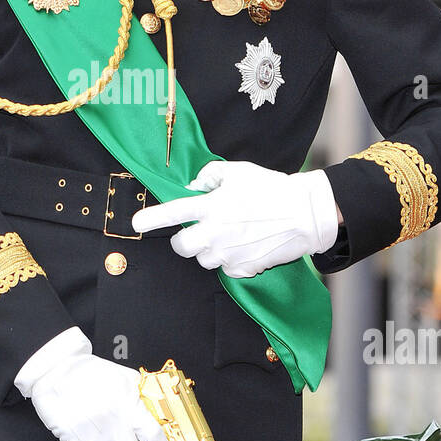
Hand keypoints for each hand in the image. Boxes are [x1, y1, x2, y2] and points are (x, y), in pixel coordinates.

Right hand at [14, 327, 174, 440]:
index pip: (154, 437)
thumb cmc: (90, 373)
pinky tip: (86, 438)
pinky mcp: (70, 440)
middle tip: (120, 432)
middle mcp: (111, 419)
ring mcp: (90, 432)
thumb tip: (161, 416)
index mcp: (128, 403)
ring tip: (99, 430)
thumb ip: (144, 397)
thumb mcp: (125, 378)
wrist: (55, 370)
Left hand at [130, 160, 340, 277]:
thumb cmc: (271, 189)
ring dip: (209, 250)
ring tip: (229, 236)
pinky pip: (226, 269)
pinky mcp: (242, 268)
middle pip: (181, 247)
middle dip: (183, 241)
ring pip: (203, 260)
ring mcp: (228, 253)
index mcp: (211, 207)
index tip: (136, 224)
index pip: (172, 214)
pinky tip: (245, 246)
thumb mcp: (238, 171)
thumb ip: (210, 175)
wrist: (304, 214)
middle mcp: (216, 233)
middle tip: (196, 231)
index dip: (150, 220)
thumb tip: (194, 186)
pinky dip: (231, 260)